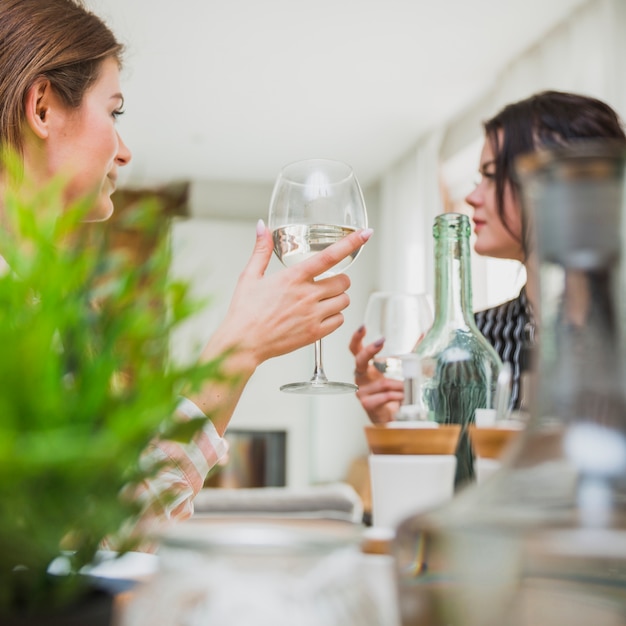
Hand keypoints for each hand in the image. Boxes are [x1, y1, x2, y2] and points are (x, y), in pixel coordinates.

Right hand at [191, 221, 371, 434]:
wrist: (243, 343)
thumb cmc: (244, 312)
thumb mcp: (249, 276)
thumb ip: (261, 250)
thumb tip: (262, 227)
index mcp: (293, 277)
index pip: (330, 256)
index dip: (351, 243)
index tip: (366, 234)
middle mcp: (307, 295)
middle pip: (343, 281)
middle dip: (339, 280)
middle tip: (327, 283)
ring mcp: (313, 315)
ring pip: (344, 301)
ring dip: (338, 298)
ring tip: (323, 300)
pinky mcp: (315, 333)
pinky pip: (340, 321)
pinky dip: (335, 317)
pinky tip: (321, 315)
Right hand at [349, 326, 402, 423]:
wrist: (391, 418)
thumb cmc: (393, 393)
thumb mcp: (401, 370)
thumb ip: (410, 354)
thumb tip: (422, 335)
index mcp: (367, 367)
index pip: (356, 350)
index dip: (357, 338)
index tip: (363, 328)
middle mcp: (361, 377)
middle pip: (359, 360)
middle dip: (369, 350)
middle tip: (380, 342)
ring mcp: (362, 391)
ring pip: (383, 381)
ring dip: (400, 384)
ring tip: (408, 388)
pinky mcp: (367, 403)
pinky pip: (385, 395)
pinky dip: (397, 396)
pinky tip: (402, 397)